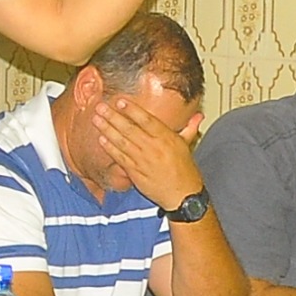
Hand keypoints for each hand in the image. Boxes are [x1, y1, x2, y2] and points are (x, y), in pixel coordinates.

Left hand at [82, 86, 202, 210]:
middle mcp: (153, 147)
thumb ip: (189, 128)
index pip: (147, 120)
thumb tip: (199, 116)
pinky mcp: (135, 172)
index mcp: (166, 138)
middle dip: (113, 117)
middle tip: (101, 107)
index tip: (120, 101)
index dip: (132, 110)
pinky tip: (101, 139)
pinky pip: (120, 158)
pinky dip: (110, 148)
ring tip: (96, 119)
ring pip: (122, 142)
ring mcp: (143, 160)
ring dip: (107, 130)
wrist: (182, 194)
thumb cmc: (185, 170)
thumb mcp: (187, 145)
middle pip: (130, 129)